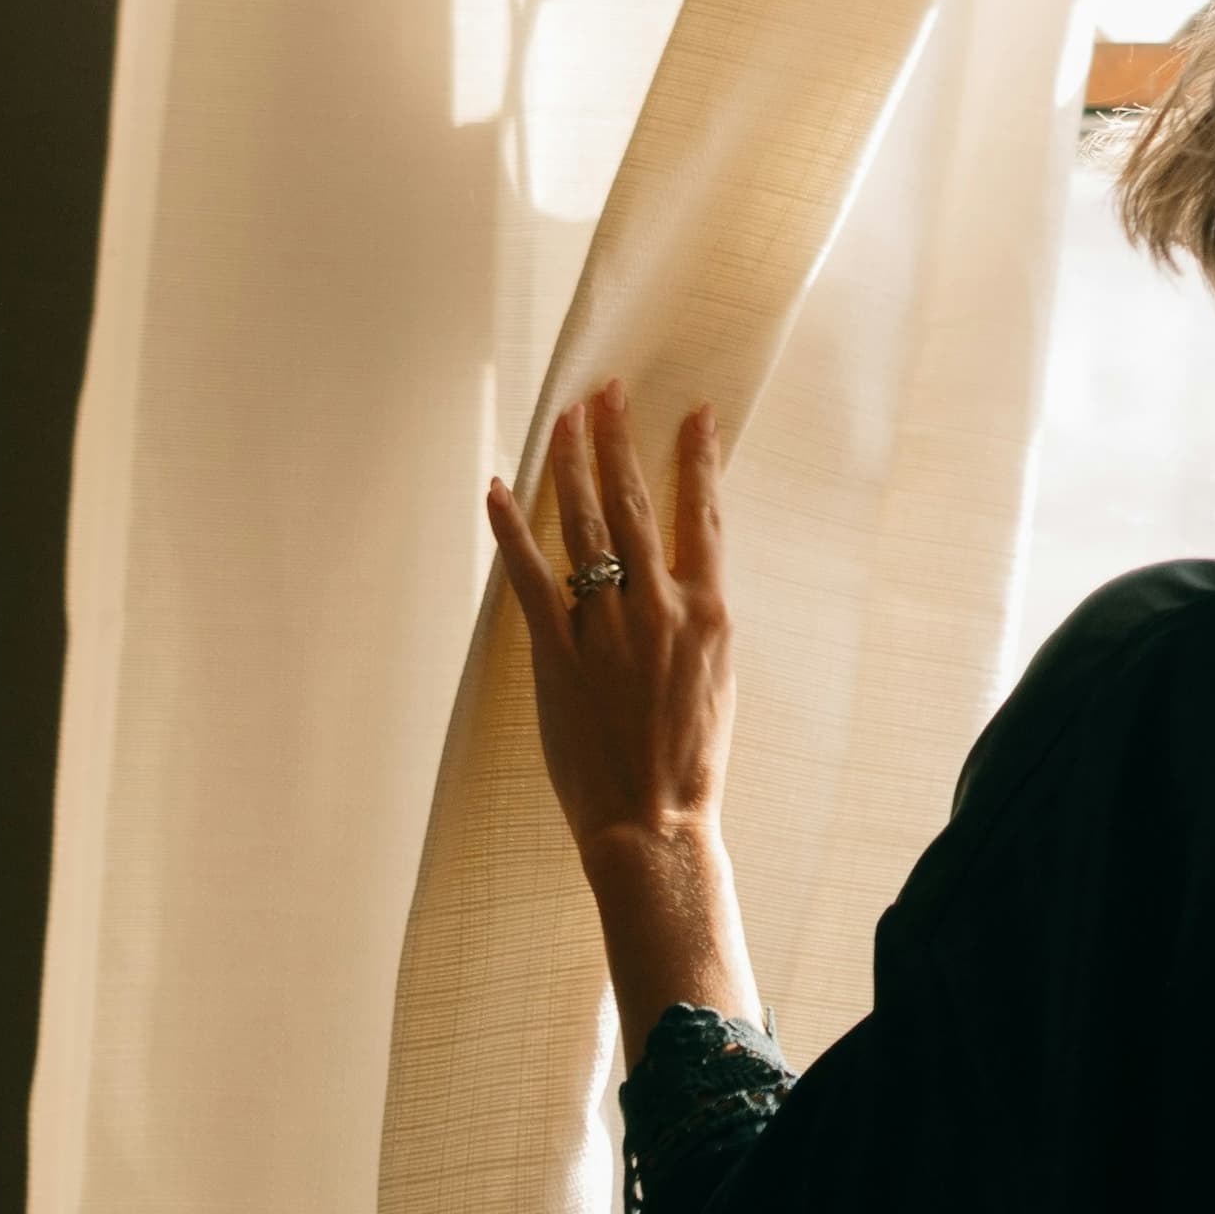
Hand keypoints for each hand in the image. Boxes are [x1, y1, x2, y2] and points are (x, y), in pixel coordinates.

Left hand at [482, 380, 737, 860]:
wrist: (654, 821)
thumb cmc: (689, 762)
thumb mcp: (717, 681)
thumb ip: (698, 624)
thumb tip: (683, 581)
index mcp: (709, 615)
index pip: (702, 516)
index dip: (696, 459)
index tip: (693, 414)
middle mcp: (660, 610)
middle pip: (634, 504)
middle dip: (620, 440)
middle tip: (607, 392)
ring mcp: (606, 628)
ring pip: (584, 527)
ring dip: (571, 466)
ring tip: (565, 420)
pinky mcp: (557, 652)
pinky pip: (530, 577)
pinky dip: (510, 529)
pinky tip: (497, 489)